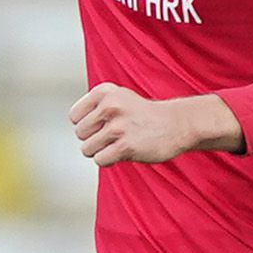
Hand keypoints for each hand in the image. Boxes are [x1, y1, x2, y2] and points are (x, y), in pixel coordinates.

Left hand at [71, 85, 239, 165]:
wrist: (178, 123)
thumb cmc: (143, 114)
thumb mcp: (117, 98)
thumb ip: (93, 107)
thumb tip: (73, 125)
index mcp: (104, 92)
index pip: (74, 117)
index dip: (87, 124)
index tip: (104, 123)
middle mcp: (110, 106)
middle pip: (80, 134)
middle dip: (94, 138)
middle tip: (115, 135)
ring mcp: (118, 126)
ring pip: (87, 149)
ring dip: (101, 151)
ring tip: (119, 143)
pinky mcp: (125, 146)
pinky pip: (100, 160)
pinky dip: (109, 161)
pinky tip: (123, 152)